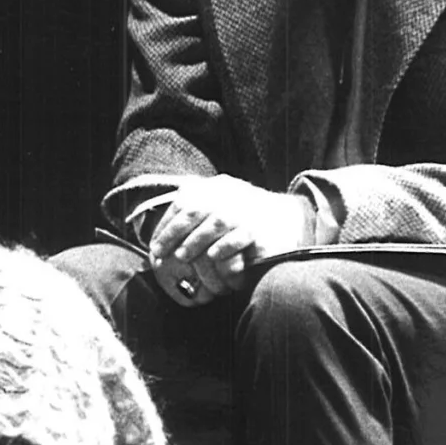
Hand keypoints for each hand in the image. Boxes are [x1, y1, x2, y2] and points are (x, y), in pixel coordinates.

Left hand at [147, 175, 314, 305]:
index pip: (185, 201)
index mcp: (218, 187)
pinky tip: (212, 256)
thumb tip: (162, 239)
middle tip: (163, 254)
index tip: (155, 246)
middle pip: (195, 210)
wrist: (289, 220)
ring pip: (215, 223)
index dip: (167, 225)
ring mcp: (247, 210)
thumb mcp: (220, 205)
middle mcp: (232, 194)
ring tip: (182, 257)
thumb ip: (195, 213)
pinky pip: (239, 236)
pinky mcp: (261, 228)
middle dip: (174, 234)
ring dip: (195, 242)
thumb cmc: (246, 219)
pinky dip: (223, 247)